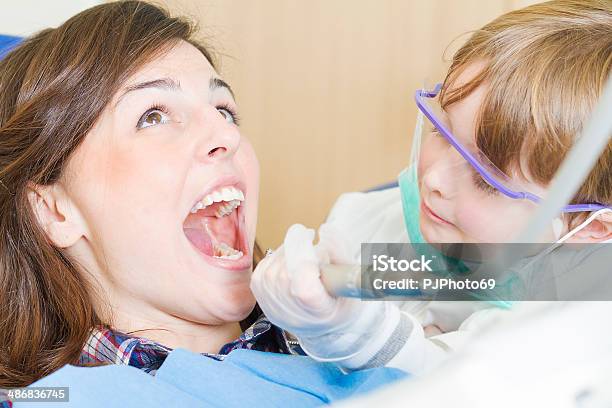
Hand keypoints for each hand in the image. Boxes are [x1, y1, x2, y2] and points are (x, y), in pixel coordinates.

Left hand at [250, 223, 398, 361]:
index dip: (305, 257)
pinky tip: (290, 259)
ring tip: (303, 250)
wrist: (326, 326)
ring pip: (272, 267)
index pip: (303, 286)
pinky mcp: (262, 299)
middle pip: (285, 272)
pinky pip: (263, 268)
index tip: (313, 238)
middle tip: (309, 237)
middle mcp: (293, 314)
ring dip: (286, 250)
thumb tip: (324, 230)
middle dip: (296, 247)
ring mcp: (274, 308)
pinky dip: (275, 257)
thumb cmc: (342, 301)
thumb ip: (340, 251)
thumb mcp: (352, 276)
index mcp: (320, 311)